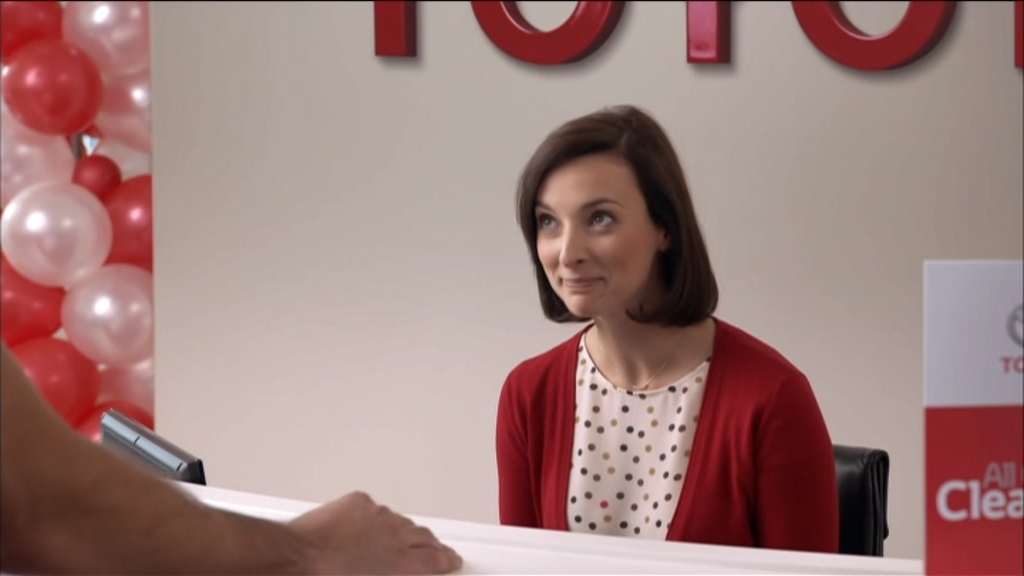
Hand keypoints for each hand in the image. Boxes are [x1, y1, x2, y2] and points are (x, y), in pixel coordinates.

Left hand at [289, 491, 462, 574]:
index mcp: (402, 563)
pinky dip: (373, 518)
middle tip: (434, 550)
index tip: (451, 560)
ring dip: (401, 532)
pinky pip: (373, 509)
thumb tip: (397, 572)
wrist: (298, 558)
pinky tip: (365, 528)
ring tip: (394, 541)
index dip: (446, 559)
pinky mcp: (358, 502)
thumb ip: (394, 574)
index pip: (435, 559)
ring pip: (399, 522)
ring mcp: (377, 515)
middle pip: (423, 537)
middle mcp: (395, 535)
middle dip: (431, 545)